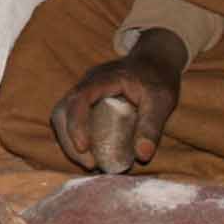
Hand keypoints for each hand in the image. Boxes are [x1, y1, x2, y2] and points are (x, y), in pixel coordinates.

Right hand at [49, 28, 185, 172]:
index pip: (78, 99)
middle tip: (89, 164)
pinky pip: (71, 117)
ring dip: (69, 140)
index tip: (84, 148)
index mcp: (104, 79)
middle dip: (68, 139)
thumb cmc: (159, 78)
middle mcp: (88, 83)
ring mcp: (84, 90)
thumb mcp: (161, 101)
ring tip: (89, 162)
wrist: (155, 59)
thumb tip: (142, 155)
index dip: (76, 125)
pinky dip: (74, 136)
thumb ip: (152, 126)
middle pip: (62, 110)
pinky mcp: (86, 99)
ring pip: (62, 115)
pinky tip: (91, 152)